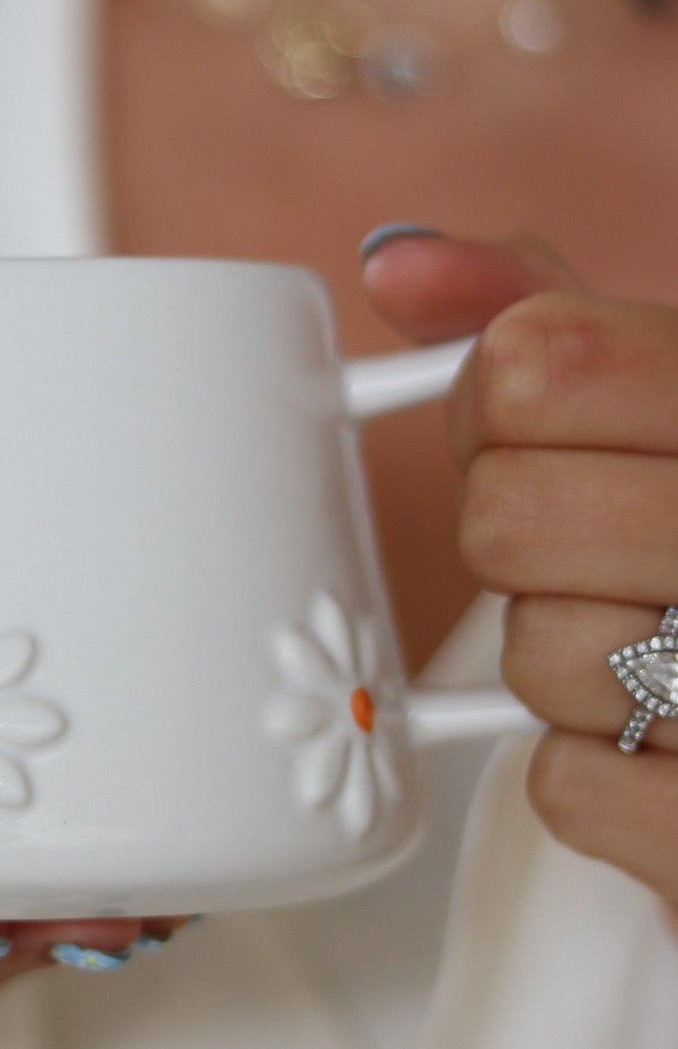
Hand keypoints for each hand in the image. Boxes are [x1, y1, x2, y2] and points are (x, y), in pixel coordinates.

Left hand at [364, 228, 677, 911]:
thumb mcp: (669, 384)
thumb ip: (541, 306)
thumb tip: (397, 262)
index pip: (534, 367)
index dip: (491, 406)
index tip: (531, 430)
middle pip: (506, 519)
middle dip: (520, 541)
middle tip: (588, 546)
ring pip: (540, 659)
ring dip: (562, 667)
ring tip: (651, 644)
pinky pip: (569, 787)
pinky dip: (589, 777)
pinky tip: (662, 743)